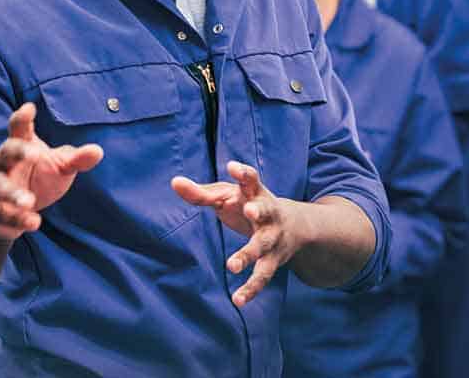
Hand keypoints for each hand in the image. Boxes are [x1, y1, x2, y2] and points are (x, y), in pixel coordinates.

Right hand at [0, 103, 103, 239]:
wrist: (13, 211)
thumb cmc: (38, 178)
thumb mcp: (59, 166)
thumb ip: (76, 158)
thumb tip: (98, 151)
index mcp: (19, 146)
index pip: (18, 128)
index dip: (22, 118)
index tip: (29, 108)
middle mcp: (3, 165)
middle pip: (5, 153)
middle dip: (17, 152)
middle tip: (34, 154)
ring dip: (13, 194)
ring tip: (29, 201)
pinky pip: (1, 215)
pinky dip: (17, 219)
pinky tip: (34, 222)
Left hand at [172, 161, 304, 306]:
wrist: (294, 225)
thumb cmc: (249, 204)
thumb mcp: (228, 196)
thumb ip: (201, 193)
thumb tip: (174, 182)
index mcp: (255, 193)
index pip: (252, 179)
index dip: (243, 173)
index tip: (232, 167)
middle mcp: (268, 213)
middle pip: (265, 211)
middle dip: (258, 211)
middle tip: (250, 211)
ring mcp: (272, 237)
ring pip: (262, 246)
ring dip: (249, 254)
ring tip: (232, 265)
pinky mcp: (274, 260)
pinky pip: (263, 275)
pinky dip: (251, 289)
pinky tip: (238, 300)